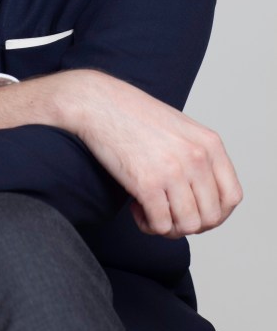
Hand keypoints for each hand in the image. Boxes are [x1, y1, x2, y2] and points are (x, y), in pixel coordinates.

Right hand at [72, 71, 242, 237]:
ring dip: (169, 227)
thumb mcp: (180, 128)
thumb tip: (207, 201)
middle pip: (211, 217)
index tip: (196, 213)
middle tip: (168, 212)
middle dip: (189, 223)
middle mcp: (196, 157)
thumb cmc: (134, 114)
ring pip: (188, 226)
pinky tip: (136, 208)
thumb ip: (199, 157)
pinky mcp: (147, 183)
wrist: (98, 103)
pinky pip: (161, 225)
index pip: (231, 197)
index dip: (216, 214)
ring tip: (151, 211)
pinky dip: (149, 225)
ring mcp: (173, 171)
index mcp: (209, 143)